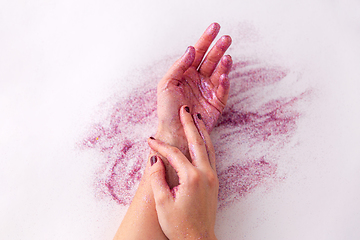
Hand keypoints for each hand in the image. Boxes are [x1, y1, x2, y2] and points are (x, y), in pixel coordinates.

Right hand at [149, 106, 218, 239]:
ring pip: (208, 147)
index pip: (174, 154)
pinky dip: (206, 144)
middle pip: (197, 142)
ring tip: (196, 117)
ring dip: (201, 131)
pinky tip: (202, 139)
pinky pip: (210, 156)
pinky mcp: (214, 182)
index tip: (150, 140)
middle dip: (189, 124)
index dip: (161, 146)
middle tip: (184, 109)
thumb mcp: (162, 203)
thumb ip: (157, 178)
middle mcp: (205, 174)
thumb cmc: (179, 225)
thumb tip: (155, 159)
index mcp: (192, 178)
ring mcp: (212, 177)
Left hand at [155, 22, 231, 186]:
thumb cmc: (167, 110)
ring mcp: (208, 90)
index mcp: (186, 72)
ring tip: (226, 57)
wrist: (174, 131)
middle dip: (218, 48)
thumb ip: (178, 66)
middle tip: (226, 38)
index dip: (206, 39)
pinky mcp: (216, 103)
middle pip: (211, 59)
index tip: (215, 27)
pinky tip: (223, 76)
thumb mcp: (166, 84)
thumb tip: (191, 50)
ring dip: (223, 64)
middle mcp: (199, 79)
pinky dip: (224, 83)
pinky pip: (222, 90)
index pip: (198, 52)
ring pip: (218, 72)